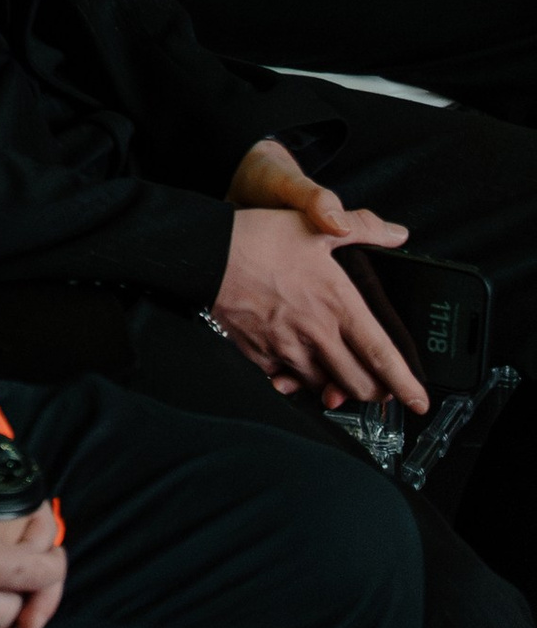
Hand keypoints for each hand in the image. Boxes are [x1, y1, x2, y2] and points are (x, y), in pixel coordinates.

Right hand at [213, 163, 425, 411]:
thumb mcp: (315, 225)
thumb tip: (397, 233)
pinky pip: (288, 383)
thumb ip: (363, 227)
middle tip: (378, 385)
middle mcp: (316, 335)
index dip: (405, 384)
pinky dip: (298, 381)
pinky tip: (297, 366)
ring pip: (325, 388)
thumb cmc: (260, 238)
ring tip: (337, 373)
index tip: (419, 402)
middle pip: (358, 384)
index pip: (381, 356)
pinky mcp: (261, 357)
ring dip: (336, 386)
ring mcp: (287, 350)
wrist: (207, 254)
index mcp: (337, 305)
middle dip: (374, 391)